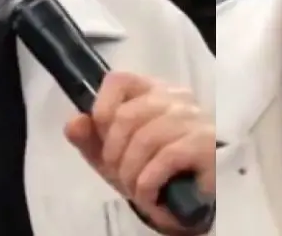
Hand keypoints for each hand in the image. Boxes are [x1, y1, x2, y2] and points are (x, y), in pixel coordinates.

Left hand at [65, 72, 215, 234]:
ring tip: (136, 190)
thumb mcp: (117, 158)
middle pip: (127, 115)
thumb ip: (91, 140)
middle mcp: (176, 98)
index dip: (102, 108)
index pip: (119, 80)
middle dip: (114, 154)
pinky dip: (149, 183)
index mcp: (153, 92)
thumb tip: (74, 122)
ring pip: (145, 138)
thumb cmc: (158, 172)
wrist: (200, 202)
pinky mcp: (208, 144)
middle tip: (121, 176)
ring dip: (131, 174)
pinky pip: (166, 158)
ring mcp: (195, 119)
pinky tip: (151, 195)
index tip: (104, 138)